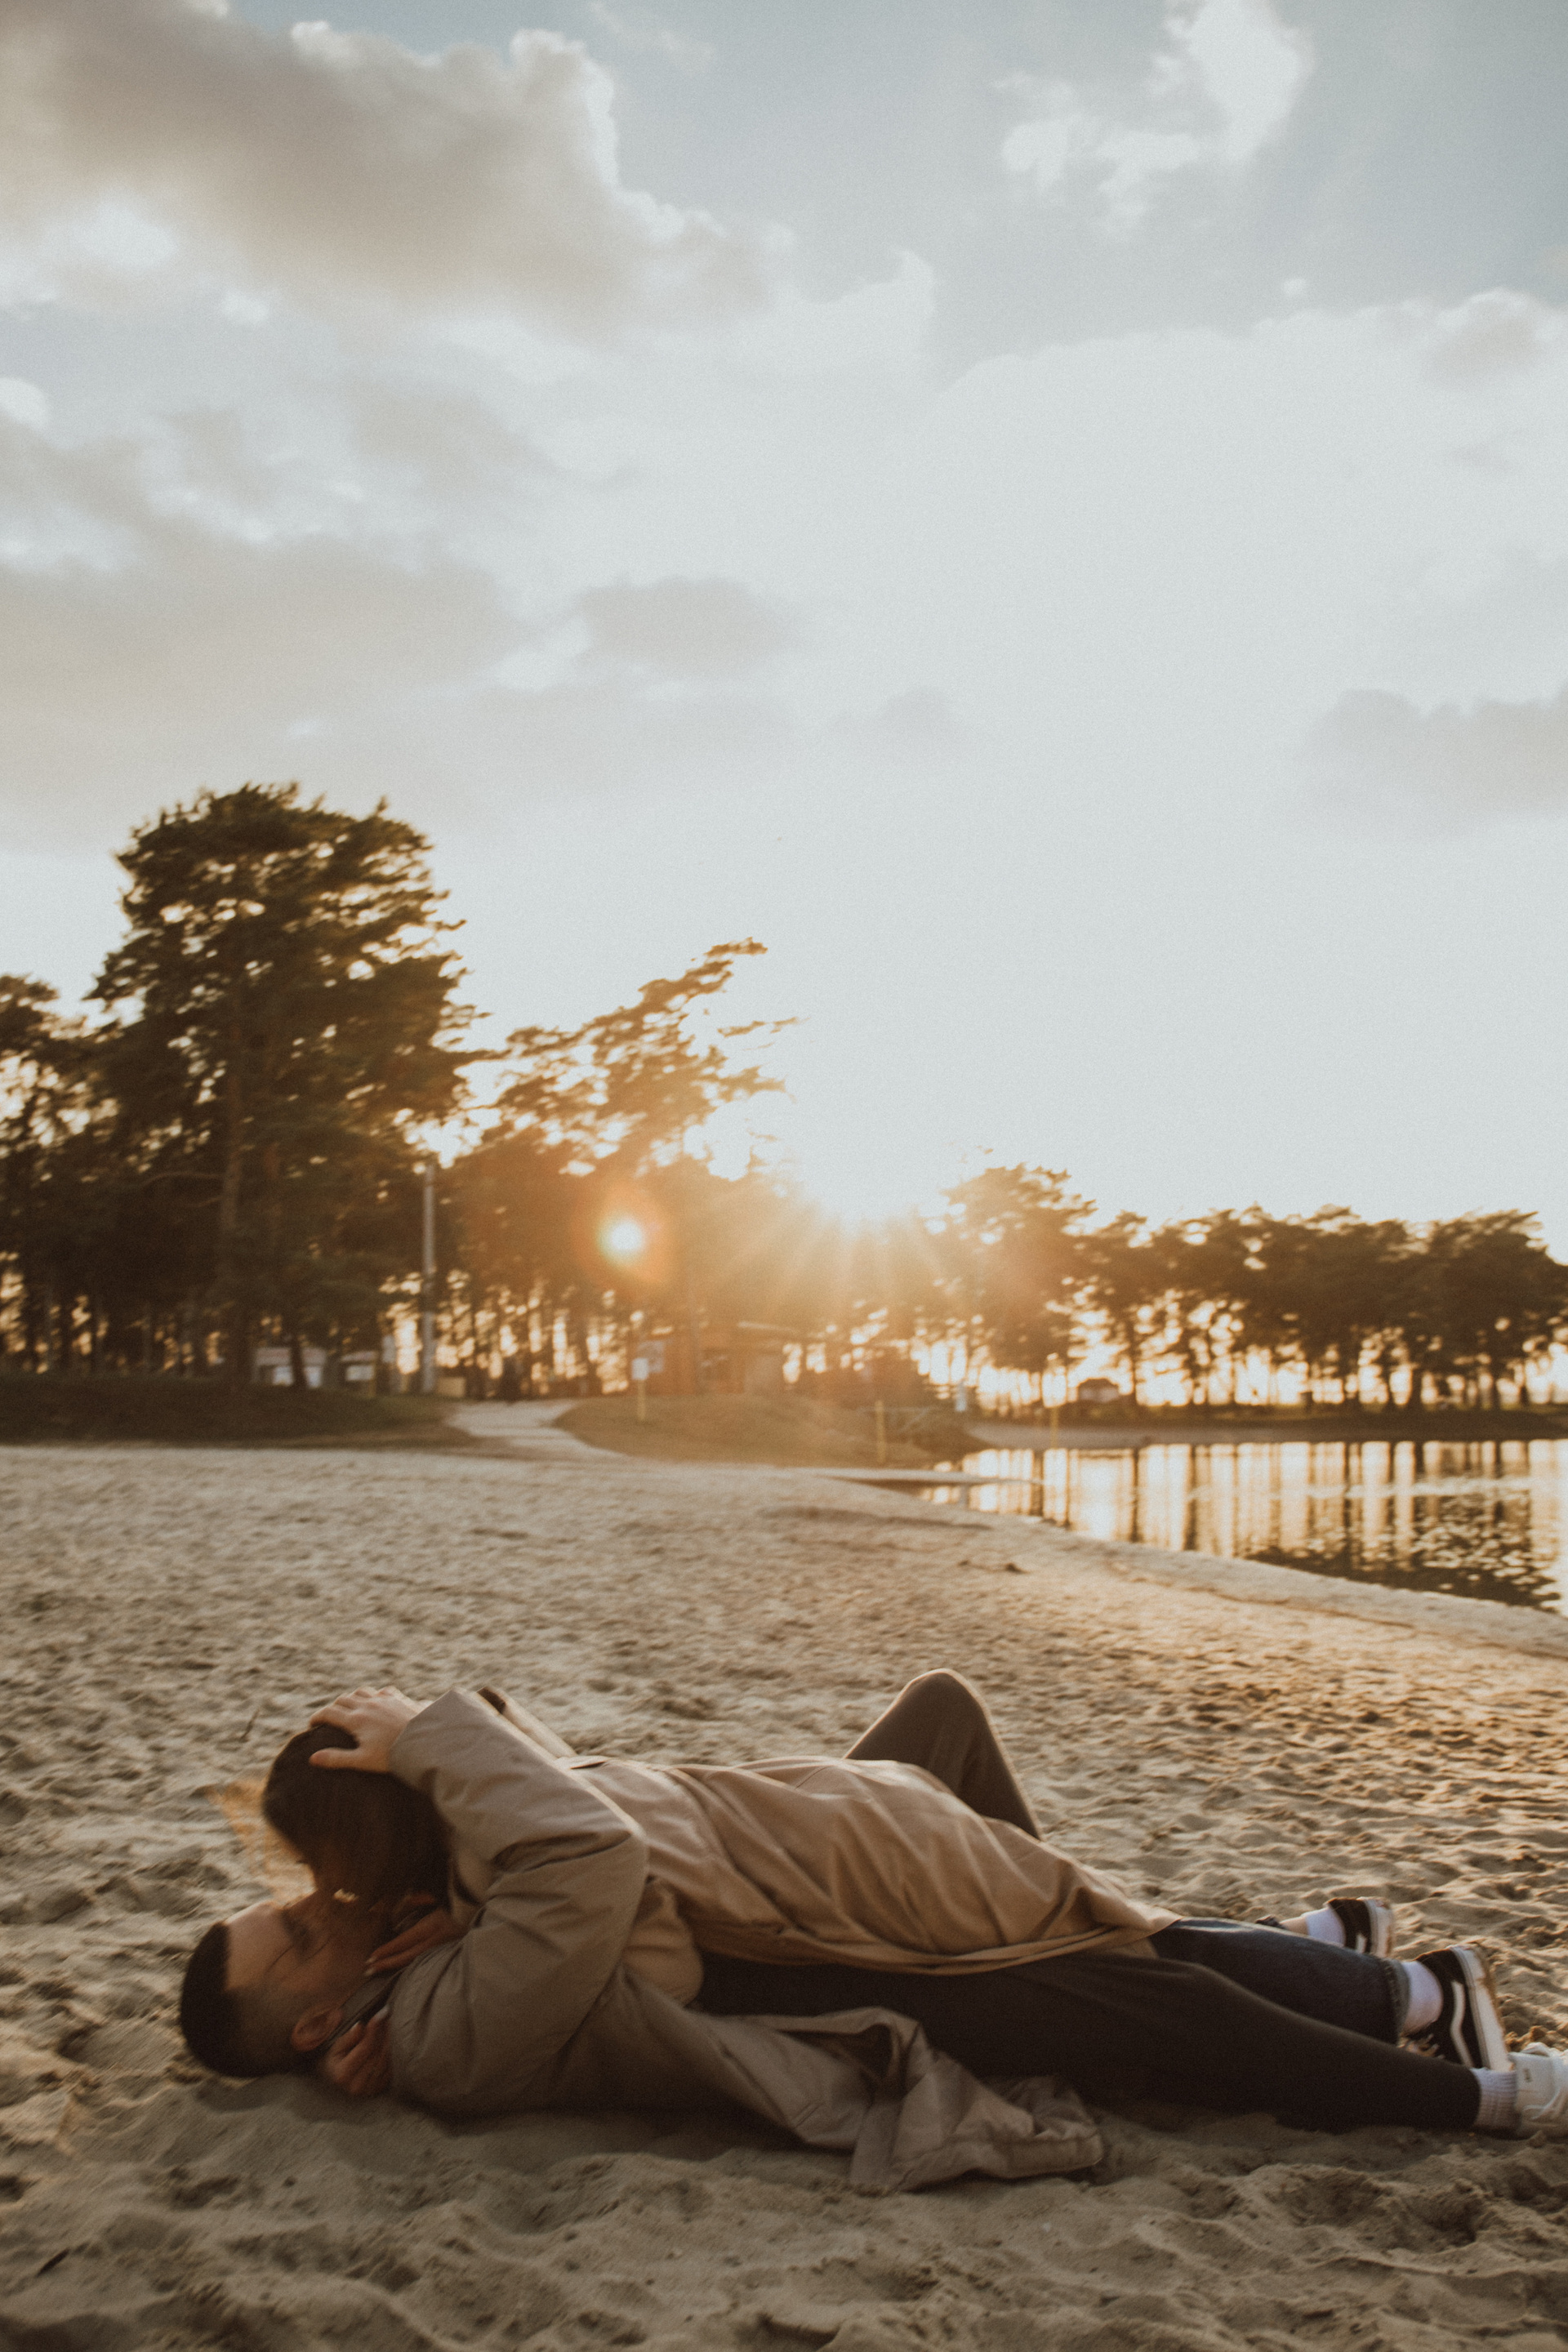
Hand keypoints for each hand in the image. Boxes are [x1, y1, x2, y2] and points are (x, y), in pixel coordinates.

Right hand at [309, 1686, 424, 1772]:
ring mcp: (384, 1699)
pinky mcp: (399, 1698)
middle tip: (329, 1717)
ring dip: (352, 1698)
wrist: (425, 1742)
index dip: (318, 1717)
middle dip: (333, 1707)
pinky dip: (374, 1695)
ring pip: (361, 1692)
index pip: (329, 1713)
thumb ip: (337, 1759)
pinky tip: (377, 1700)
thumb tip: (312, 1758)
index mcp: (356, 1719)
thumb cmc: (392, 1755)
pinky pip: (382, 1691)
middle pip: (343, 1699)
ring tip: (350, 1707)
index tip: (312, 1724)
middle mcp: (368, 1705)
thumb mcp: (362, 1760)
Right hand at [319, 2011, 390, 2098]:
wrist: (334, 2078)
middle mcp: (355, 2086)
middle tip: (385, 2014)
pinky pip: (389, 2067)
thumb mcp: (335, 2047)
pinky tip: (385, 2040)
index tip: (380, 2013)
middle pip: (377, 2053)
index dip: (374, 2029)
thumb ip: (348, 2037)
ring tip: (386, 2024)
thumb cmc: (333, 2058)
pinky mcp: (377, 2090)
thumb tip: (360, 2026)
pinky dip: (388, 2052)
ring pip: (385, 2059)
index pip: (365, 2047)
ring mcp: (368, 2091)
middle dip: (382, 2031)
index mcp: (341, 2075)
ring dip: (387, 2039)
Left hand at [366, 1902, 465, 1973]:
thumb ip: (418, 1900)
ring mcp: (445, 1949)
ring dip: (397, 1966)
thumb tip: (396, 1903)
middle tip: (369, 1969)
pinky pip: (426, 1962)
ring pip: (417, 1961)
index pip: (405, 1941)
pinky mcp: (449, 1954)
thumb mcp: (435, 1898)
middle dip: (388, 1963)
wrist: (478, 1911)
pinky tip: (401, 1968)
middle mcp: (439, 1939)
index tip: (371, 1956)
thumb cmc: (455, 1901)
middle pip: (409, 1956)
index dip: (387, 1950)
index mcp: (434, 1924)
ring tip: (380, 1969)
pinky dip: (411, 1966)